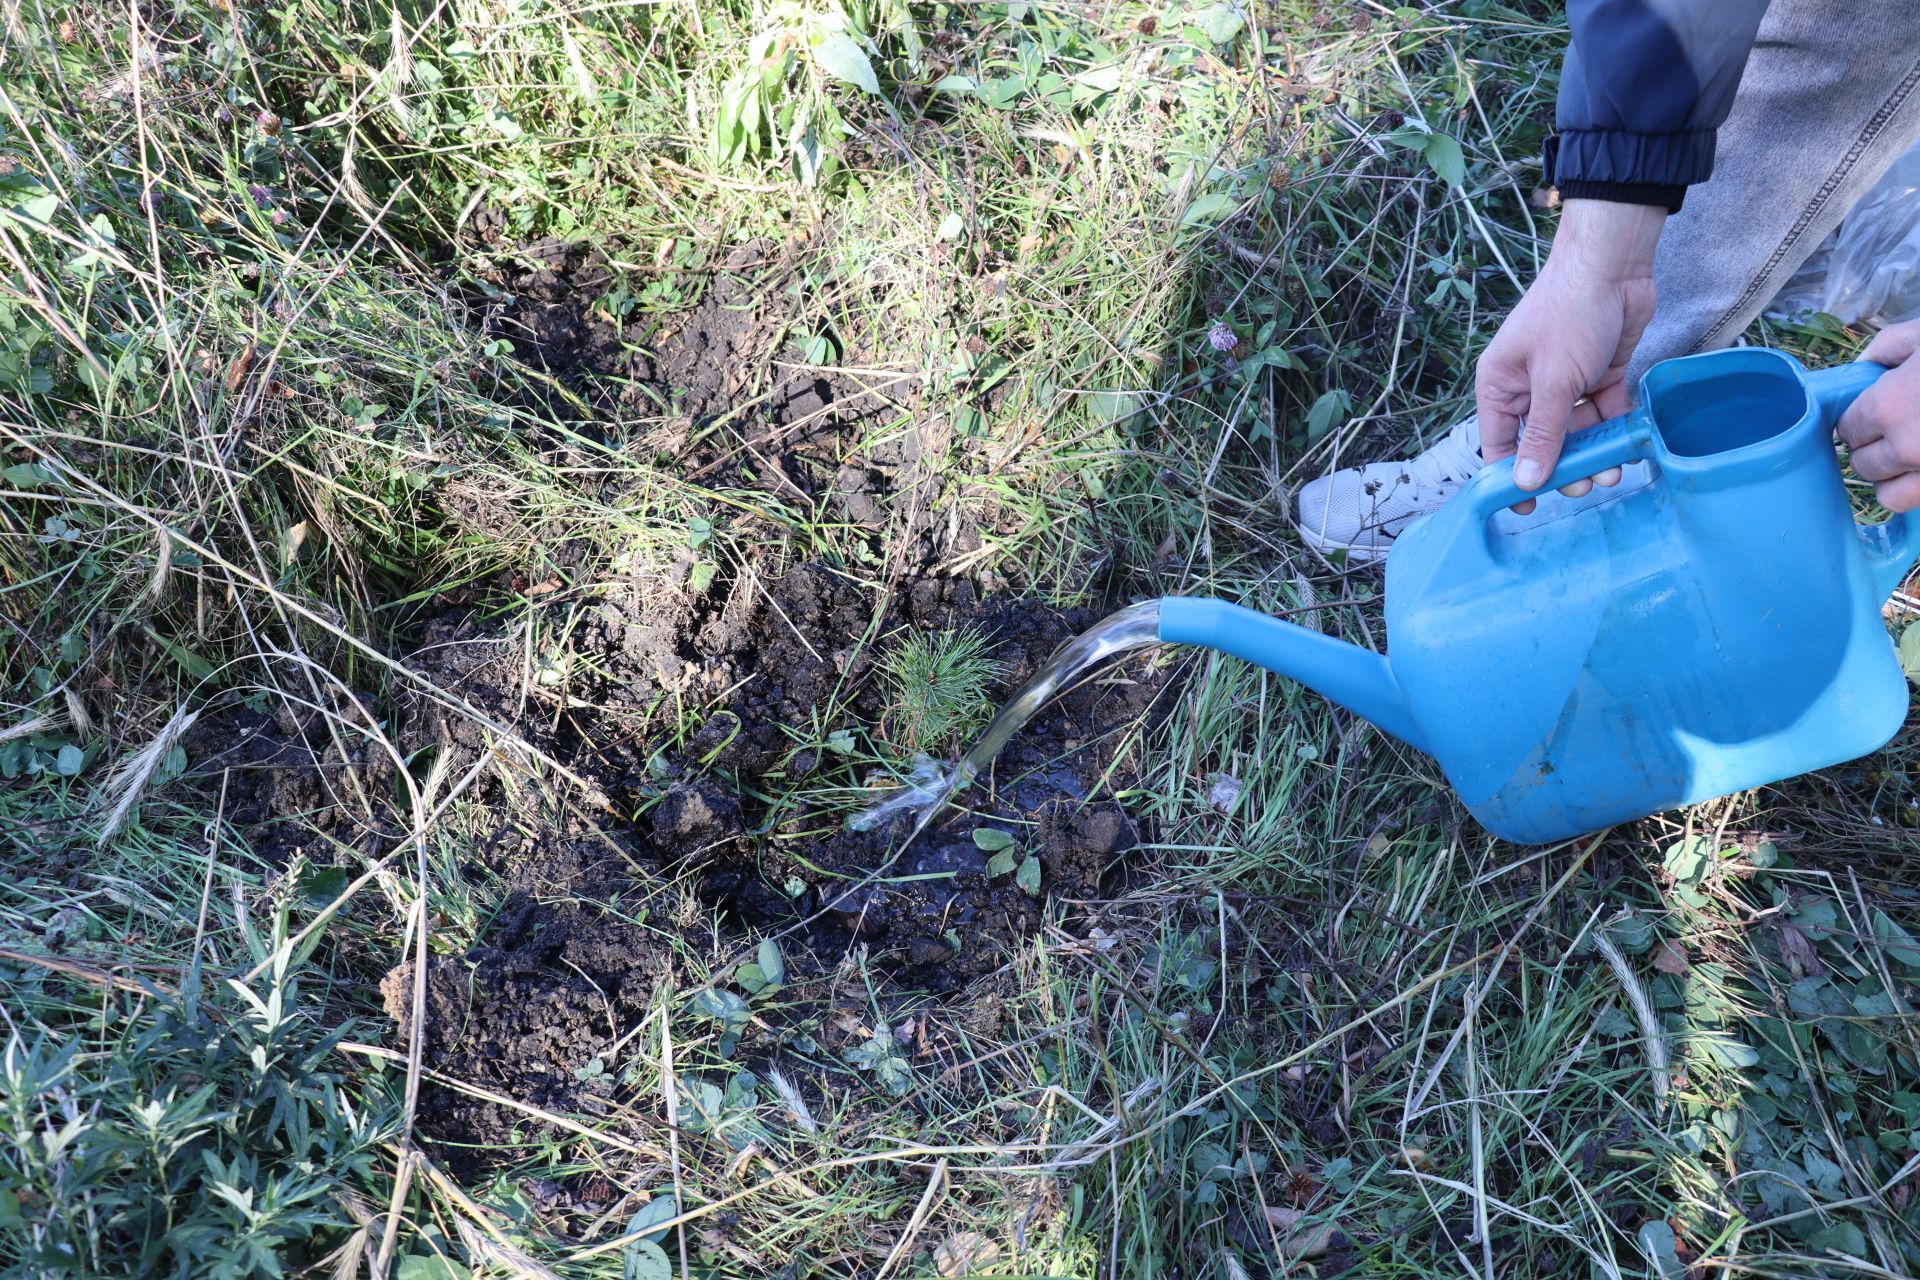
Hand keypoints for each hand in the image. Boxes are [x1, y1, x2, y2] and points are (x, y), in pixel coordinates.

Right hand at [1475, 200, 1665, 510]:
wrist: (1612, 266)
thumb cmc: (1569, 314)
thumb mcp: (1554, 381)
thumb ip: (1544, 434)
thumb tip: (1524, 482)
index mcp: (1500, 385)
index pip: (1499, 442)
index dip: (1510, 477)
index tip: (1526, 508)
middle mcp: (1528, 387)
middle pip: (1541, 441)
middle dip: (1561, 467)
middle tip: (1582, 486)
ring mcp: (1564, 381)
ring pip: (1577, 430)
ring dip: (1592, 452)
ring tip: (1611, 472)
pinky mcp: (1598, 374)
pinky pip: (1603, 412)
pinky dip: (1614, 429)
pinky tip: (1627, 446)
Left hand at [1838, 320, 1919, 511]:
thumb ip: (1889, 347)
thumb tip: (1865, 362)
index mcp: (1888, 407)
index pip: (1847, 430)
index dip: (1858, 421)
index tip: (1871, 414)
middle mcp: (1906, 447)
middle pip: (1863, 464)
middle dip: (1872, 448)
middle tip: (1892, 431)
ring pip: (1887, 495)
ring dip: (1890, 477)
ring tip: (1905, 456)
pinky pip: (1915, 505)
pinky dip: (1914, 492)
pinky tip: (1919, 472)